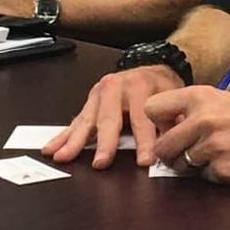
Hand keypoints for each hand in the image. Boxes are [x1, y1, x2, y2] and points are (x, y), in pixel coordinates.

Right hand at [44, 65, 182, 168]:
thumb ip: (174, 121)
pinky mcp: (89, 103)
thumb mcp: (173, 98)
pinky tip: (51, 149)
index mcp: (139, 86)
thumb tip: (179, 144)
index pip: (142, 118)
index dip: (145, 141)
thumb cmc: (162, 87)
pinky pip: (74, 122)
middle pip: (109, 119)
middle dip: (105, 143)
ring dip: (74, 141)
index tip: (145, 160)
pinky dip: (62, 137)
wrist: (152, 67)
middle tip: (101, 163)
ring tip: (64, 157)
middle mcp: (115, 87)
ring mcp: (98, 95)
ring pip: (86, 121)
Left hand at [147, 87, 229, 183]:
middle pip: (162, 146)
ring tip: (214, 154)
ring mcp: (213, 147)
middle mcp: (203, 120)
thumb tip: (163, 126)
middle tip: (187, 151)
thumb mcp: (223, 100)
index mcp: (200, 97)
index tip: (168, 128)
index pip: (152, 109)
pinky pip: (202, 177)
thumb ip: (192, 109)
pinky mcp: (223, 171)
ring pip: (180, 164)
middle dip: (171, 153)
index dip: (158, 122)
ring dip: (191, 165)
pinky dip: (212, 174)